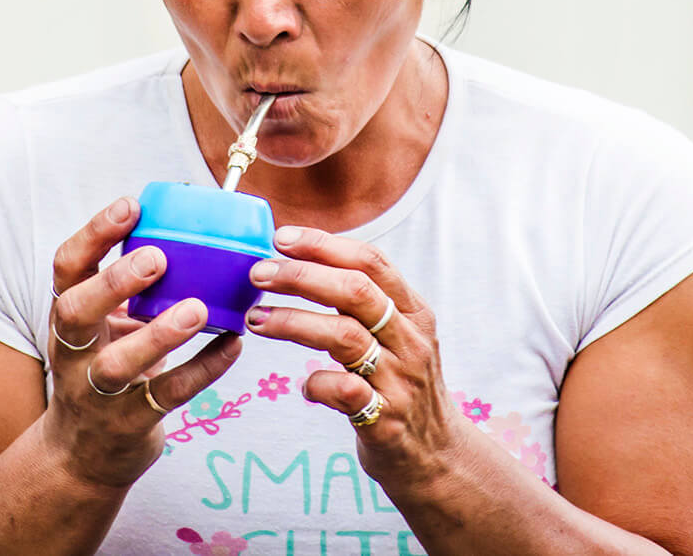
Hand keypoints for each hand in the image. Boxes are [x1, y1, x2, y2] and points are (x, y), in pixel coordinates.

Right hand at [43, 196, 242, 488]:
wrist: (81, 456)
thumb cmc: (102, 370)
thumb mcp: (100, 328)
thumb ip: (128, 289)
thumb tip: (186, 230)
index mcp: (68, 318)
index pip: (66, 268)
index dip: (93, 234)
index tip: (130, 205)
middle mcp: (74, 352)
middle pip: (76, 312)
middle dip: (113, 282)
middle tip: (156, 257)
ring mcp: (98, 392)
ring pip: (119, 364)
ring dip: (158, 334)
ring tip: (197, 308)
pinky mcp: (130, 423)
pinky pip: (168, 395)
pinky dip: (203, 369)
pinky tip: (233, 344)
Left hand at [244, 226, 463, 489]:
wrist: (436, 454)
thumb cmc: (400, 384)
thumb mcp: (397, 335)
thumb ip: (363, 303)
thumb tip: (300, 260)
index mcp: (413, 312)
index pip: (372, 262)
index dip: (324, 244)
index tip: (282, 237)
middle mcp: (411, 340)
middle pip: (355, 292)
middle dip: (302, 276)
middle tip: (259, 273)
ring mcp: (401, 380)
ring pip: (344, 337)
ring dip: (293, 322)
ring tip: (256, 318)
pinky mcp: (386, 420)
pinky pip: (345, 391)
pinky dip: (316, 383)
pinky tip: (302, 386)